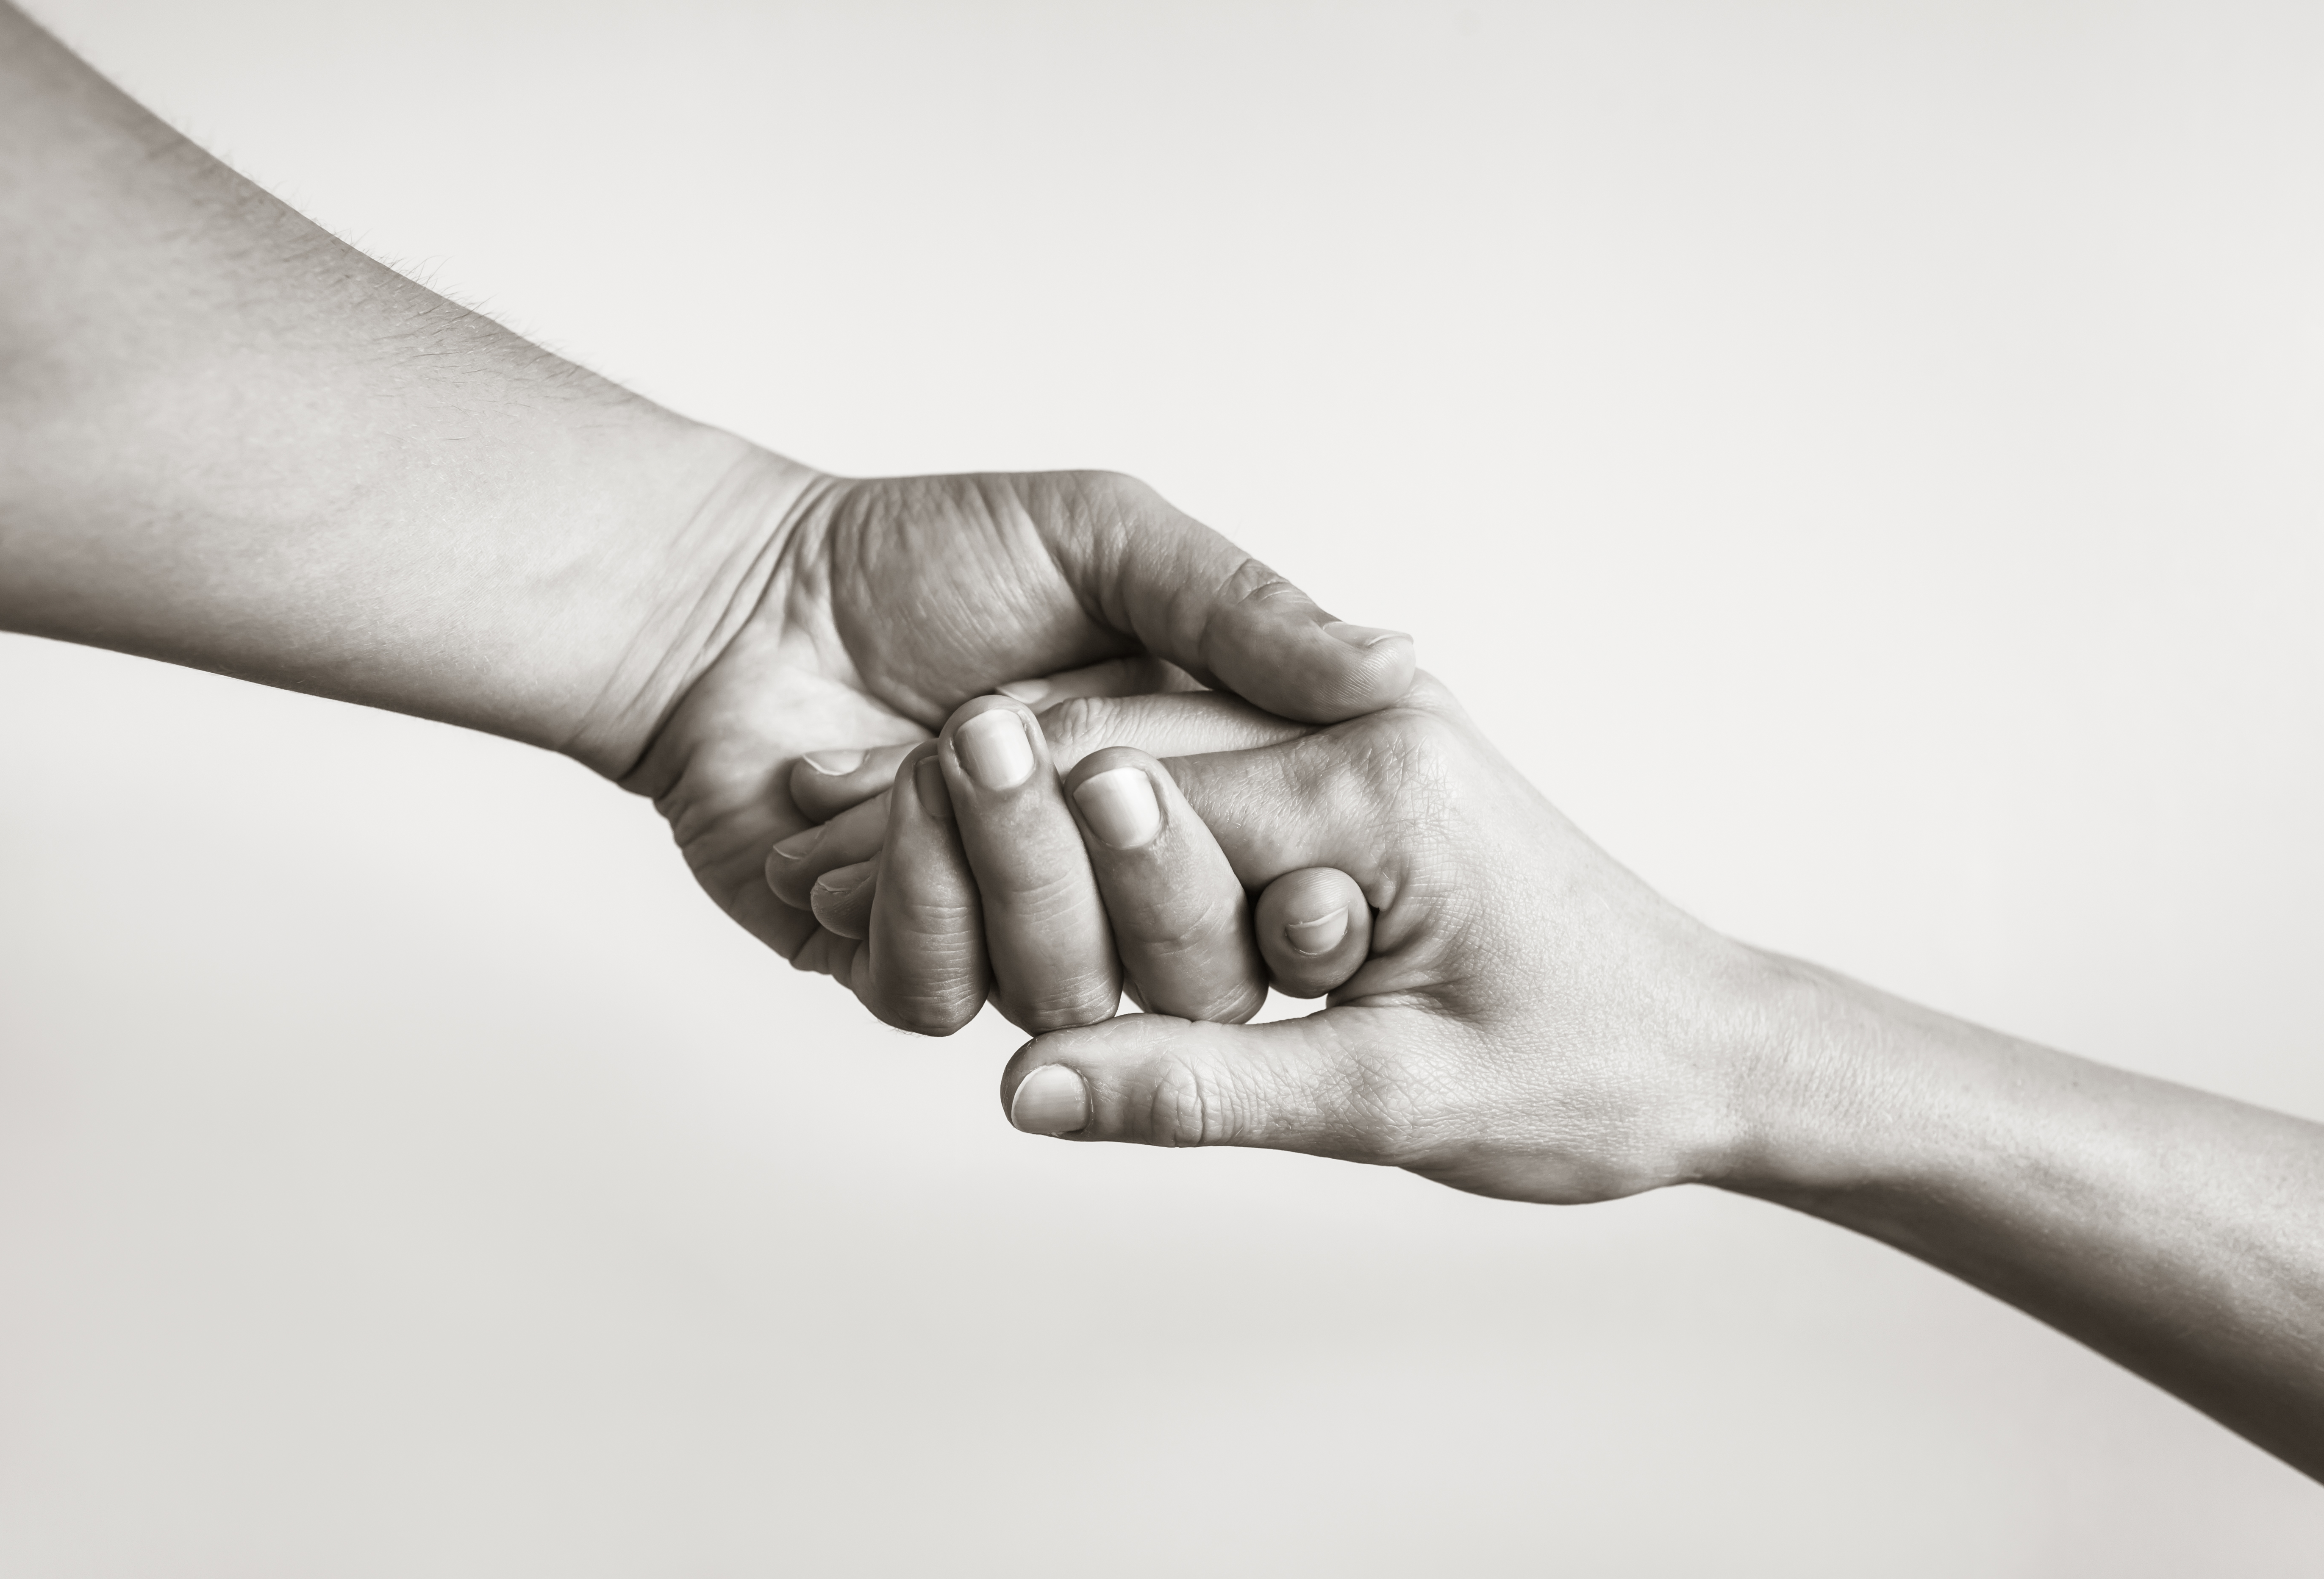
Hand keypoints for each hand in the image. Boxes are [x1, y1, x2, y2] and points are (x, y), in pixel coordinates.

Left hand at [616, 467, 1415, 962]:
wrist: (738, 597)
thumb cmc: (921, 553)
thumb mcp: (1107, 538)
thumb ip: (1244, 610)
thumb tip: (1398, 663)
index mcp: (1187, 791)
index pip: (1283, 879)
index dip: (1279, 860)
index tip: (1229, 790)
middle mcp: (1113, 884)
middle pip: (1196, 966)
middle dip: (1139, 868)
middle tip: (1058, 744)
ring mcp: (1011, 937)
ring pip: (1069, 989)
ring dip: (1014, 867)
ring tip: (951, 741)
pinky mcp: (906, 968)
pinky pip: (941, 992)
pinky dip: (911, 894)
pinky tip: (855, 800)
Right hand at [789, 675, 1765, 1202]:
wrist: (1710, 1046)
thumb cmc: (1591, 1075)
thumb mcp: (1397, 1102)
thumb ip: (1205, 1088)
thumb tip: (1030, 1089)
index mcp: (1369, 784)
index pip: (1129, 796)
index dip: (989, 857)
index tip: (845, 893)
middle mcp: (1361, 730)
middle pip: (1121, 755)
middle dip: (983, 820)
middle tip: (826, 861)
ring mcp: (1361, 740)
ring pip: (1144, 758)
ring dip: (1027, 821)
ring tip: (879, 856)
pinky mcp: (1354, 777)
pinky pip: (1196, 782)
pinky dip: (1104, 833)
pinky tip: (1018, 878)